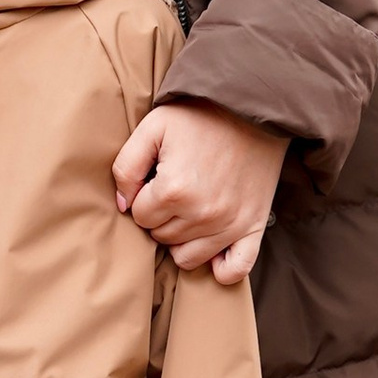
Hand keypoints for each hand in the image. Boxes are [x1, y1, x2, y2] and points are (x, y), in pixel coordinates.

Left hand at [113, 99, 287, 284]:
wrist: (250, 108)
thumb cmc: (198, 116)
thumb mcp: (152, 127)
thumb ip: (126, 167)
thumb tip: (123, 206)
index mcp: (174, 190)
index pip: (140, 216)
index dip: (143, 198)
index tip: (156, 180)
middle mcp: (203, 213)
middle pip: (162, 237)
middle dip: (161, 217)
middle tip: (175, 190)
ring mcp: (231, 224)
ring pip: (188, 258)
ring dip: (183, 238)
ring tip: (190, 210)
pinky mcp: (253, 227)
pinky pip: (234, 270)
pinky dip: (221, 267)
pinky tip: (213, 247)